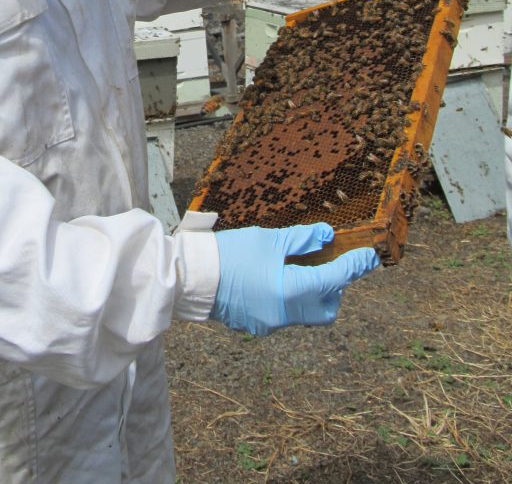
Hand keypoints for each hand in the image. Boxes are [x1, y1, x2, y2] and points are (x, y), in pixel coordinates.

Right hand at [210, 223, 378, 335]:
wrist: (191, 276)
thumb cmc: (229, 253)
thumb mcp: (268, 240)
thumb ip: (301, 240)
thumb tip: (328, 237)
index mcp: (290, 291)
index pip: (334, 279)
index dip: (355, 267)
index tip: (370, 257)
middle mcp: (284, 314)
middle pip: (326, 309)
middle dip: (334, 289)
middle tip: (327, 264)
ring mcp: (270, 324)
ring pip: (306, 313)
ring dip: (311, 294)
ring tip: (298, 268)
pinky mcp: (257, 325)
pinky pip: (284, 314)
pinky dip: (289, 298)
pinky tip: (275, 279)